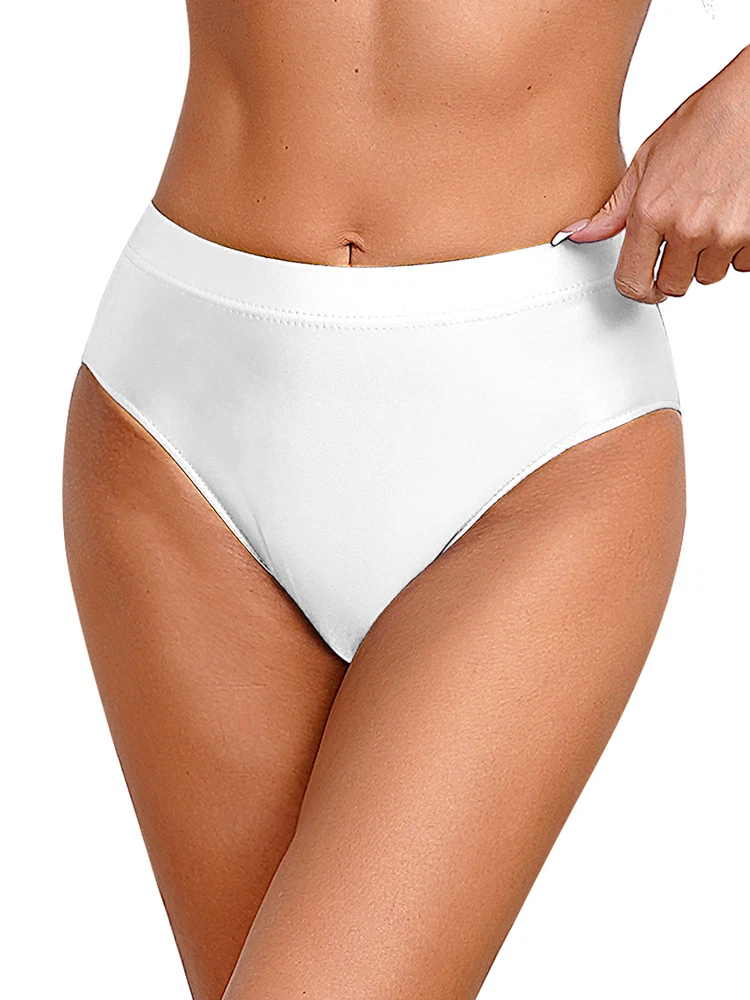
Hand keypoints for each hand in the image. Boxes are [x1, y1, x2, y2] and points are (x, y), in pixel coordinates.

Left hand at [552, 44, 749, 303]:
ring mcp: (724, 234)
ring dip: (708, 257)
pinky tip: (734, 215)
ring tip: (712, 217)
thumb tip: (582, 234)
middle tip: (682, 239)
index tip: (643, 285)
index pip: (633, 282)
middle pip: (673, 286)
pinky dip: (739, 247)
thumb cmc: (707, 123)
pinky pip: (742, 264)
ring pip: (709, 275)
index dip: (637, 288)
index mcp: (652, 212)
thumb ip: (615, 209)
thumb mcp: (648, 160)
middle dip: (675, 270)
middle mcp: (687, 228)